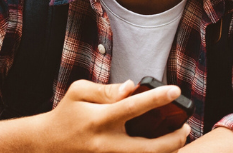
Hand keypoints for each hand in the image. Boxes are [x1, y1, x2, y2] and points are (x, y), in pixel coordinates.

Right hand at [34, 80, 190, 152]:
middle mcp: (105, 143)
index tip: (175, 90)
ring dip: (167, 151)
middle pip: (147, 148)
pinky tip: (162, 147)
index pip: (132, 107)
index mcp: (98, 120)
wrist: (45, 144)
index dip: (156, 98)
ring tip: (178, 138)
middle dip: (173, 140)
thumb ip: (107, 89)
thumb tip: (132, 86)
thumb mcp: (79, 92)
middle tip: (186, 128)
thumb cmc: (66, 114)